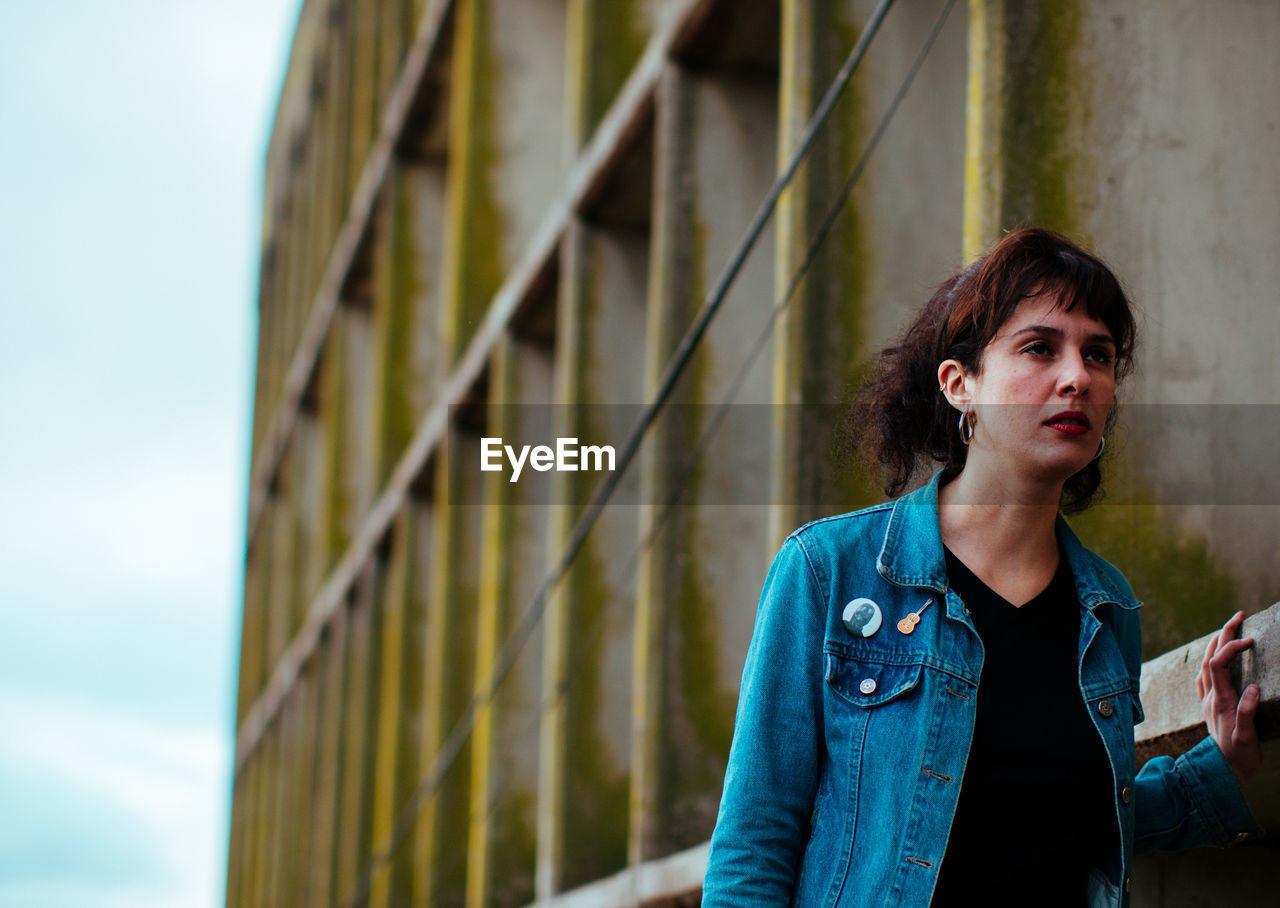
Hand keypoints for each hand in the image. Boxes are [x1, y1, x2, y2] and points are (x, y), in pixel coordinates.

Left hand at [1196, 610, 1261, 785]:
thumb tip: (1253, 688)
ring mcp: (1208, 701)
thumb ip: (1247, 713)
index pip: (1218, 665)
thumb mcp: (1247, 738)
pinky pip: (1205, 676)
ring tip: (1228, 628)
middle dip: (1222, 635)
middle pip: (1210, 658)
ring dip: (1215, 643)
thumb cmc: (1239, 756)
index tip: (1249, 640)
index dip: (1230, 648)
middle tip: (1238, 616)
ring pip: (1205, 665)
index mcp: (1220, 701)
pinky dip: (1211, 660)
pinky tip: (1215, 657)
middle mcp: (1210, 698)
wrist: (1224, 772)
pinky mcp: (1210, 706)